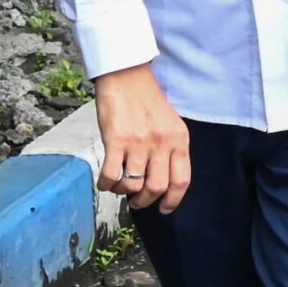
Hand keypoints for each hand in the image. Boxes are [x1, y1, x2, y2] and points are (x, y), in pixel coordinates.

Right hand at [93, 63, 191, 213]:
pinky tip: (105, 182)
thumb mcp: (171, 124)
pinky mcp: (116, 140)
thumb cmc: (147, 101)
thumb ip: (170, 149)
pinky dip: (107, 184)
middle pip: (156, 187)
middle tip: (137, 201)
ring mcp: (139, 143)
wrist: (127, 77)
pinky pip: (111, 175)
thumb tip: (161, 181)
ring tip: (120, 187)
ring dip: (124, 192)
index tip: (163, 209)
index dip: (173, 201)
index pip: (181, 181)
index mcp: (179, 140)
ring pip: (133, 184)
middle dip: (145, 201)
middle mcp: (161, 144)